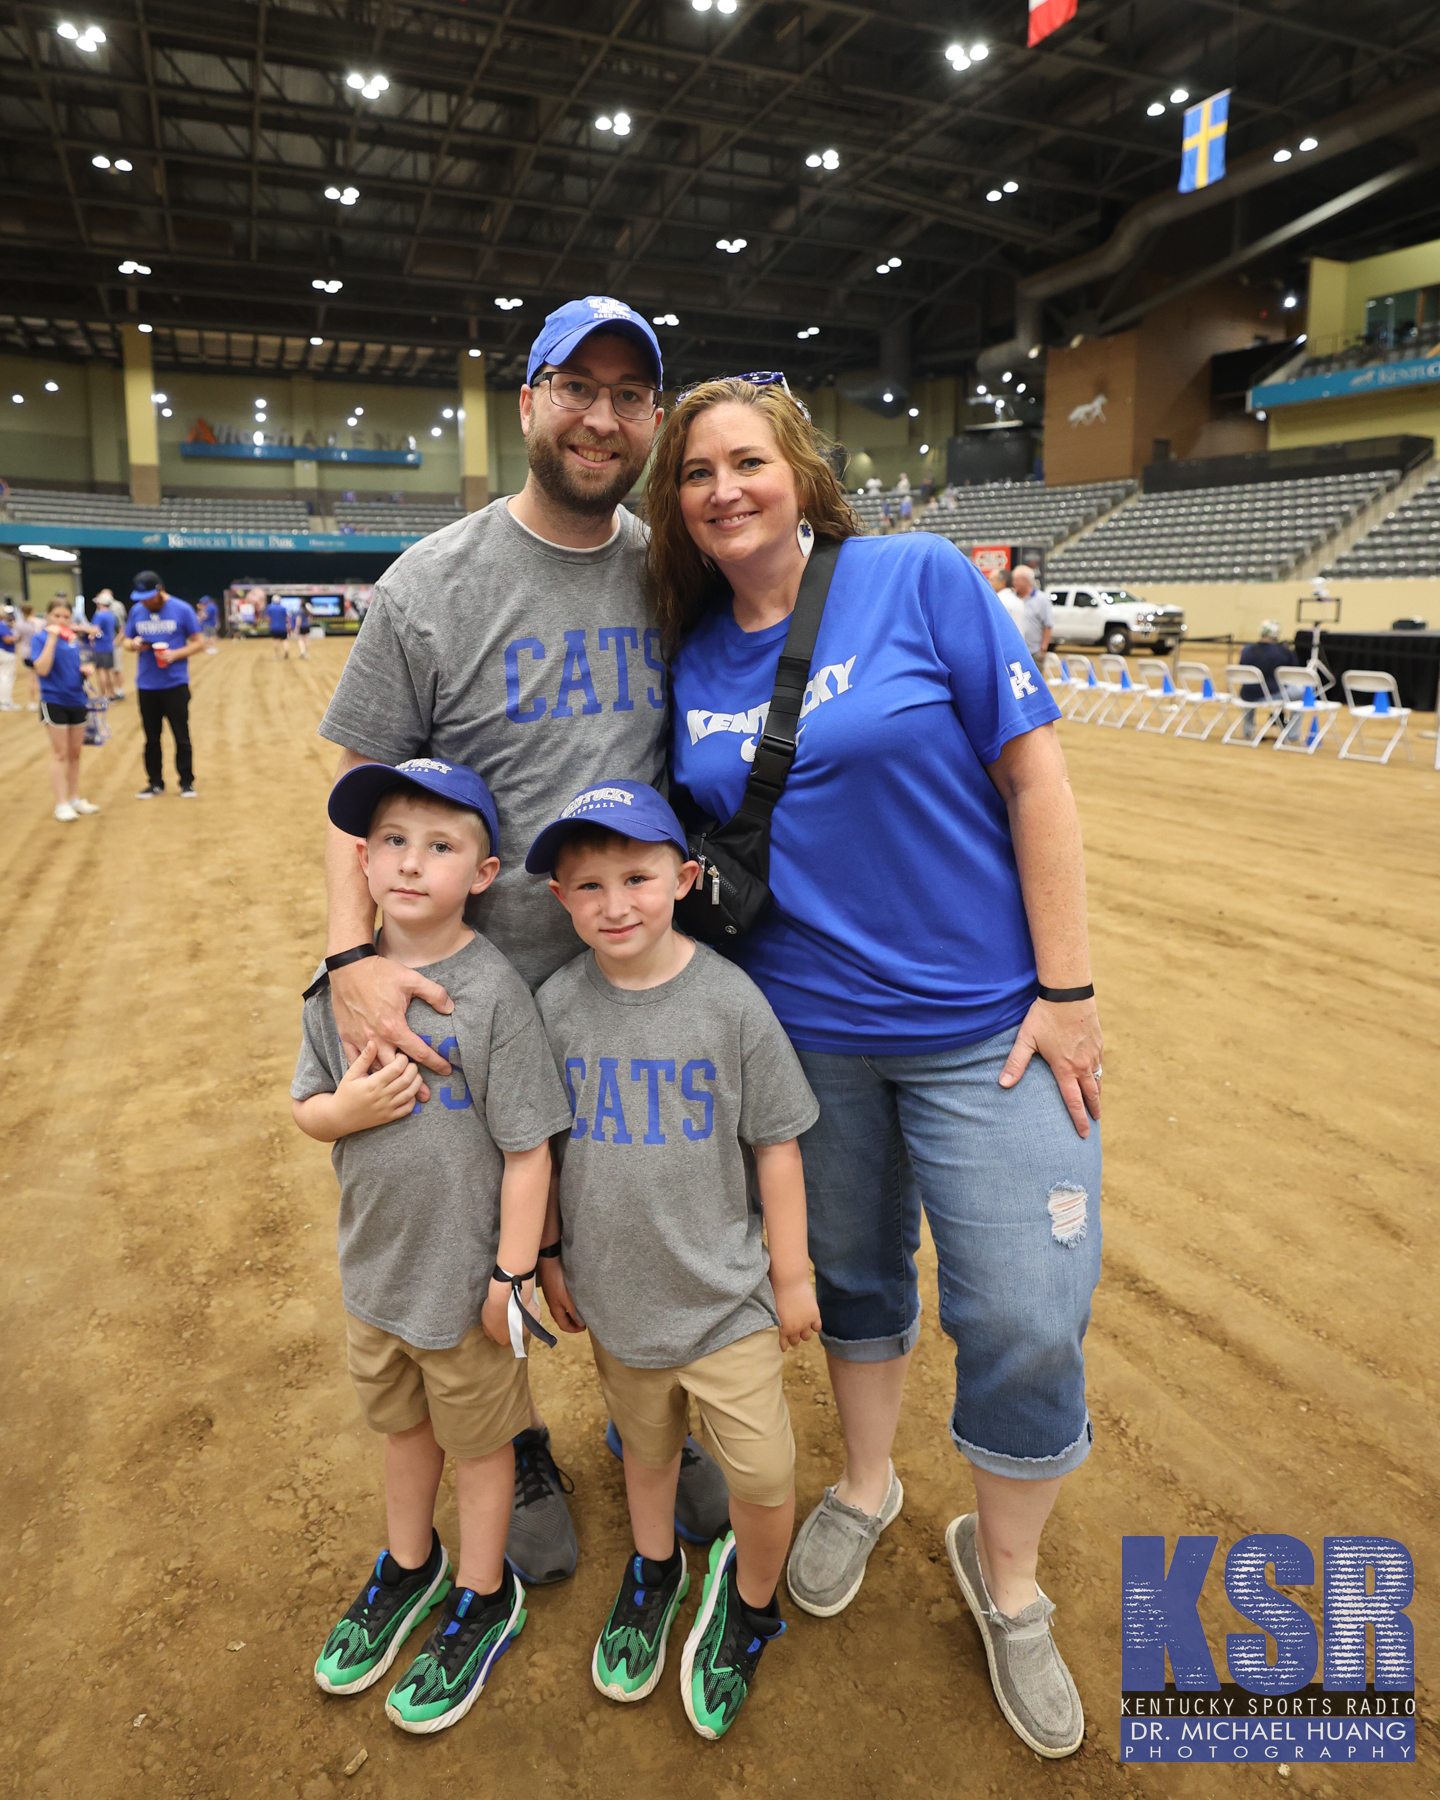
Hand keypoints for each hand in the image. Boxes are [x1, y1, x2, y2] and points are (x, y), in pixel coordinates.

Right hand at [329, 955, 453, 1098]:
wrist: (347, 968)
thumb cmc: (379, 973)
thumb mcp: (411, 979)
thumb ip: (434, 993)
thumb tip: (450, 1007)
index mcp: (393, 1026)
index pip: (418, 1051)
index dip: (435, 1062)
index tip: (446, 1070)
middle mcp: (376, 1038)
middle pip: (397, 1069)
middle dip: (413, 1083)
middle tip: (426, 1096)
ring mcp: (360, 1039)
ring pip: (376, 1069)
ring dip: (389, 1083)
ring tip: (401, 1095)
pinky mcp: (346, 1037)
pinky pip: (355, 1062)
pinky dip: (365, 1072)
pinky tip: (373, 1081)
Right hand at [335, 1038, 422, 1130]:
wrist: (340, 1118)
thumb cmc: (345, 1093)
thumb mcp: (351, 1074)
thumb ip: (364, 1058)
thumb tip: (373, 1042)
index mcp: (373, 1084)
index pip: (396, 1068)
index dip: (403, 1059)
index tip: (400, 1056)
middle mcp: (382, 1096)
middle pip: (407, 1079)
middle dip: (412, 1068)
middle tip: (409, 1063)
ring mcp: (387, 1108)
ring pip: (411, 1093)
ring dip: (417, 1082)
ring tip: (412, 1074)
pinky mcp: (390, 1118)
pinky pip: (408, 1108)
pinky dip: (413, 1098)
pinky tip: (409, 1090)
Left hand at [481, 1276, 540, 1348]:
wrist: (507, 1296)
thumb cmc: (495, 1309)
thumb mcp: (485, 1323)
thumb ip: (490, 1332)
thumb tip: (493, 1335)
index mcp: (505, 1340)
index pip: (505, 1341)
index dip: (503, 1333)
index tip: (502, 1325)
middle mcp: (518, 1338)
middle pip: (516, 1334)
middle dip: (513, 1327)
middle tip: (508, 1316)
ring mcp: (529, 1328)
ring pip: (525, 1326)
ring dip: (521, 1320)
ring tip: (516, 1309)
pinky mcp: (536, 1317)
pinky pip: (531, 1316)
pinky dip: (528, 1311)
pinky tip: (523, 1303)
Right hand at [538, 1256, 585, 1332]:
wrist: (548, 1262)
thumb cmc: (557, 1281)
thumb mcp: (567, 1299)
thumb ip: (573, 1312)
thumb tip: (580, 1324)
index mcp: (555, 1310)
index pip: (564, 1325)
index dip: (574, 1329)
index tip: (584, 1328)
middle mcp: (553, 1305)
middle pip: (563, 1319)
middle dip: (573, 1323)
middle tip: (584, 1321)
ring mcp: (553, 1296)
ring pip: (563, 1310)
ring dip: (572, 1314)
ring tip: (582, 1311)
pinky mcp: (555, 1289)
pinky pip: (563, 1302)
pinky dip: (570, 1305)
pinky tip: (576, 1299)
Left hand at [774, 1277, 821, 1350]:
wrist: (789, 1280)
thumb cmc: (776, 1291)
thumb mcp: (772, 1309)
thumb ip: (775, 1320)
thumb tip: (775, 1326)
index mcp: (781, 1328)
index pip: (783, 1344)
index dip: (783, 1345)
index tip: (784, 1346)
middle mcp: (794, 1329)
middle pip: (795, 1342)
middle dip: (794, 1338)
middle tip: (793, 1333)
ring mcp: (805, 1323)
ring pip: (806, 1337)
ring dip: (804, 1333)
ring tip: (803, 1327)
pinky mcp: (814, 1315)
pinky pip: (817, 1328)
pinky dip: (814, 1325)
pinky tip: (811, 1320)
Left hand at [998, 997, 1102, 1137]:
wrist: (1068, 993)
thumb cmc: (1044, 1016)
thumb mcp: (1026, 1040)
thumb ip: (1015, 1063)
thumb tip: (1002, 1085)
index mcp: (1065, 1068)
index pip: (1073, 1101)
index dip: (1078, 1119)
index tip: (1083, 1134)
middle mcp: (1083, 1064)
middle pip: (1091, 1094)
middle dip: (1093, 1111)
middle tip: (1094, 1123)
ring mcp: (1094, 1053)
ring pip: (1098, 1079)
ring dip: (1097, 1094)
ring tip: (1096, 1104)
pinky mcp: (1099, 1042)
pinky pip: (1100, 1065)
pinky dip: (1099, 1075)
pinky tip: (1095, 1076)